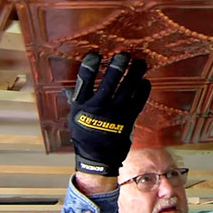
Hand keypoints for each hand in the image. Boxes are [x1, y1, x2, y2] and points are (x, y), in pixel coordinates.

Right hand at [64, 53, 150, 176]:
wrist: (98, 158)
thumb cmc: (85, 133)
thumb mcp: (74, 116)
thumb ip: (75, 99)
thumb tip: (68, 85)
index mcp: (82, 105)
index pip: (84, 80)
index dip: (90, 64)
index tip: (96, 54)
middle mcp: (99, 107)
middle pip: (110, 80)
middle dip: (118, 64)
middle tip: (124, 54)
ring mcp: (116, 113)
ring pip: (129, 86)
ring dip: (136, 71)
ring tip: (140, 61)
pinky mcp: (129, 118)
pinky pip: (140, 99)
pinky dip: (144, 88)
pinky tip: (145, 81)